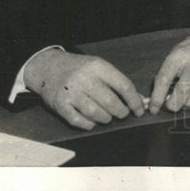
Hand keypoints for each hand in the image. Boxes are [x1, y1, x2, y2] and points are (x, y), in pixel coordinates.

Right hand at [24, 49, 144, 129]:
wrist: (49, 67)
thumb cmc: (80, 69)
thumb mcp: (99, 68)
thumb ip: (118, 82)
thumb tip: (140, 100)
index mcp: (98, 66)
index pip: (123, 85)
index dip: (134, 100)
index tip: (139, 110)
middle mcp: (84, 78)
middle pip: (110, 101)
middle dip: (121, 112)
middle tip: (122, 114)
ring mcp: (71, 92)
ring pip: (95, 113)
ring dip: (106, 118)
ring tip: (108, 117)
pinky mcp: (59, 105)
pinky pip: (78, 121)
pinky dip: (89, 124)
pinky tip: (92, 121)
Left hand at [149, 29, 189, 114]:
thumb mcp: (176, 54)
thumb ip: (168, 74)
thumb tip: (158, 99)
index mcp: (180, 55)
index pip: (165, 78)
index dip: (157, 97)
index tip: (154, 108)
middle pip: (184, 88)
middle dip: (174, 104)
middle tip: (171, 107)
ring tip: (186, 104)